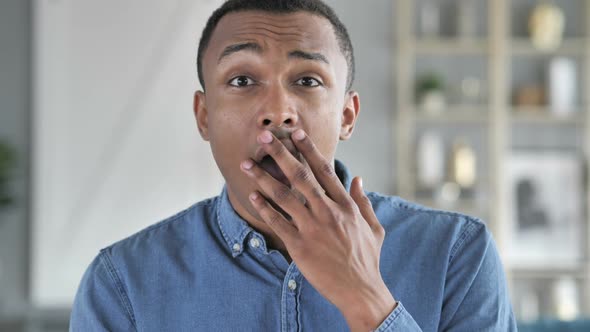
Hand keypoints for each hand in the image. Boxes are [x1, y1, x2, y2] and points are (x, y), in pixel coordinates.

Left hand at [240, 129, 396, 330]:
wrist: (360, 290)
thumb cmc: (367, 259)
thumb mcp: (374, 227)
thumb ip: (364, 202)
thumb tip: (358, 180)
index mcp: (346, 205)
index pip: (324, 170)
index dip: (308, 149)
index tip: (295, 133)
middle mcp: (328, 212)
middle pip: (300, 176)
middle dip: (280, 154)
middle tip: (264, 137)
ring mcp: (313, 228)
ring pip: (284, 196)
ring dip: (263, 178)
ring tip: (247, 164)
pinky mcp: (299, 246)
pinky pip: (277, 223)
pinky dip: (264, 208)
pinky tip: (253, 197)